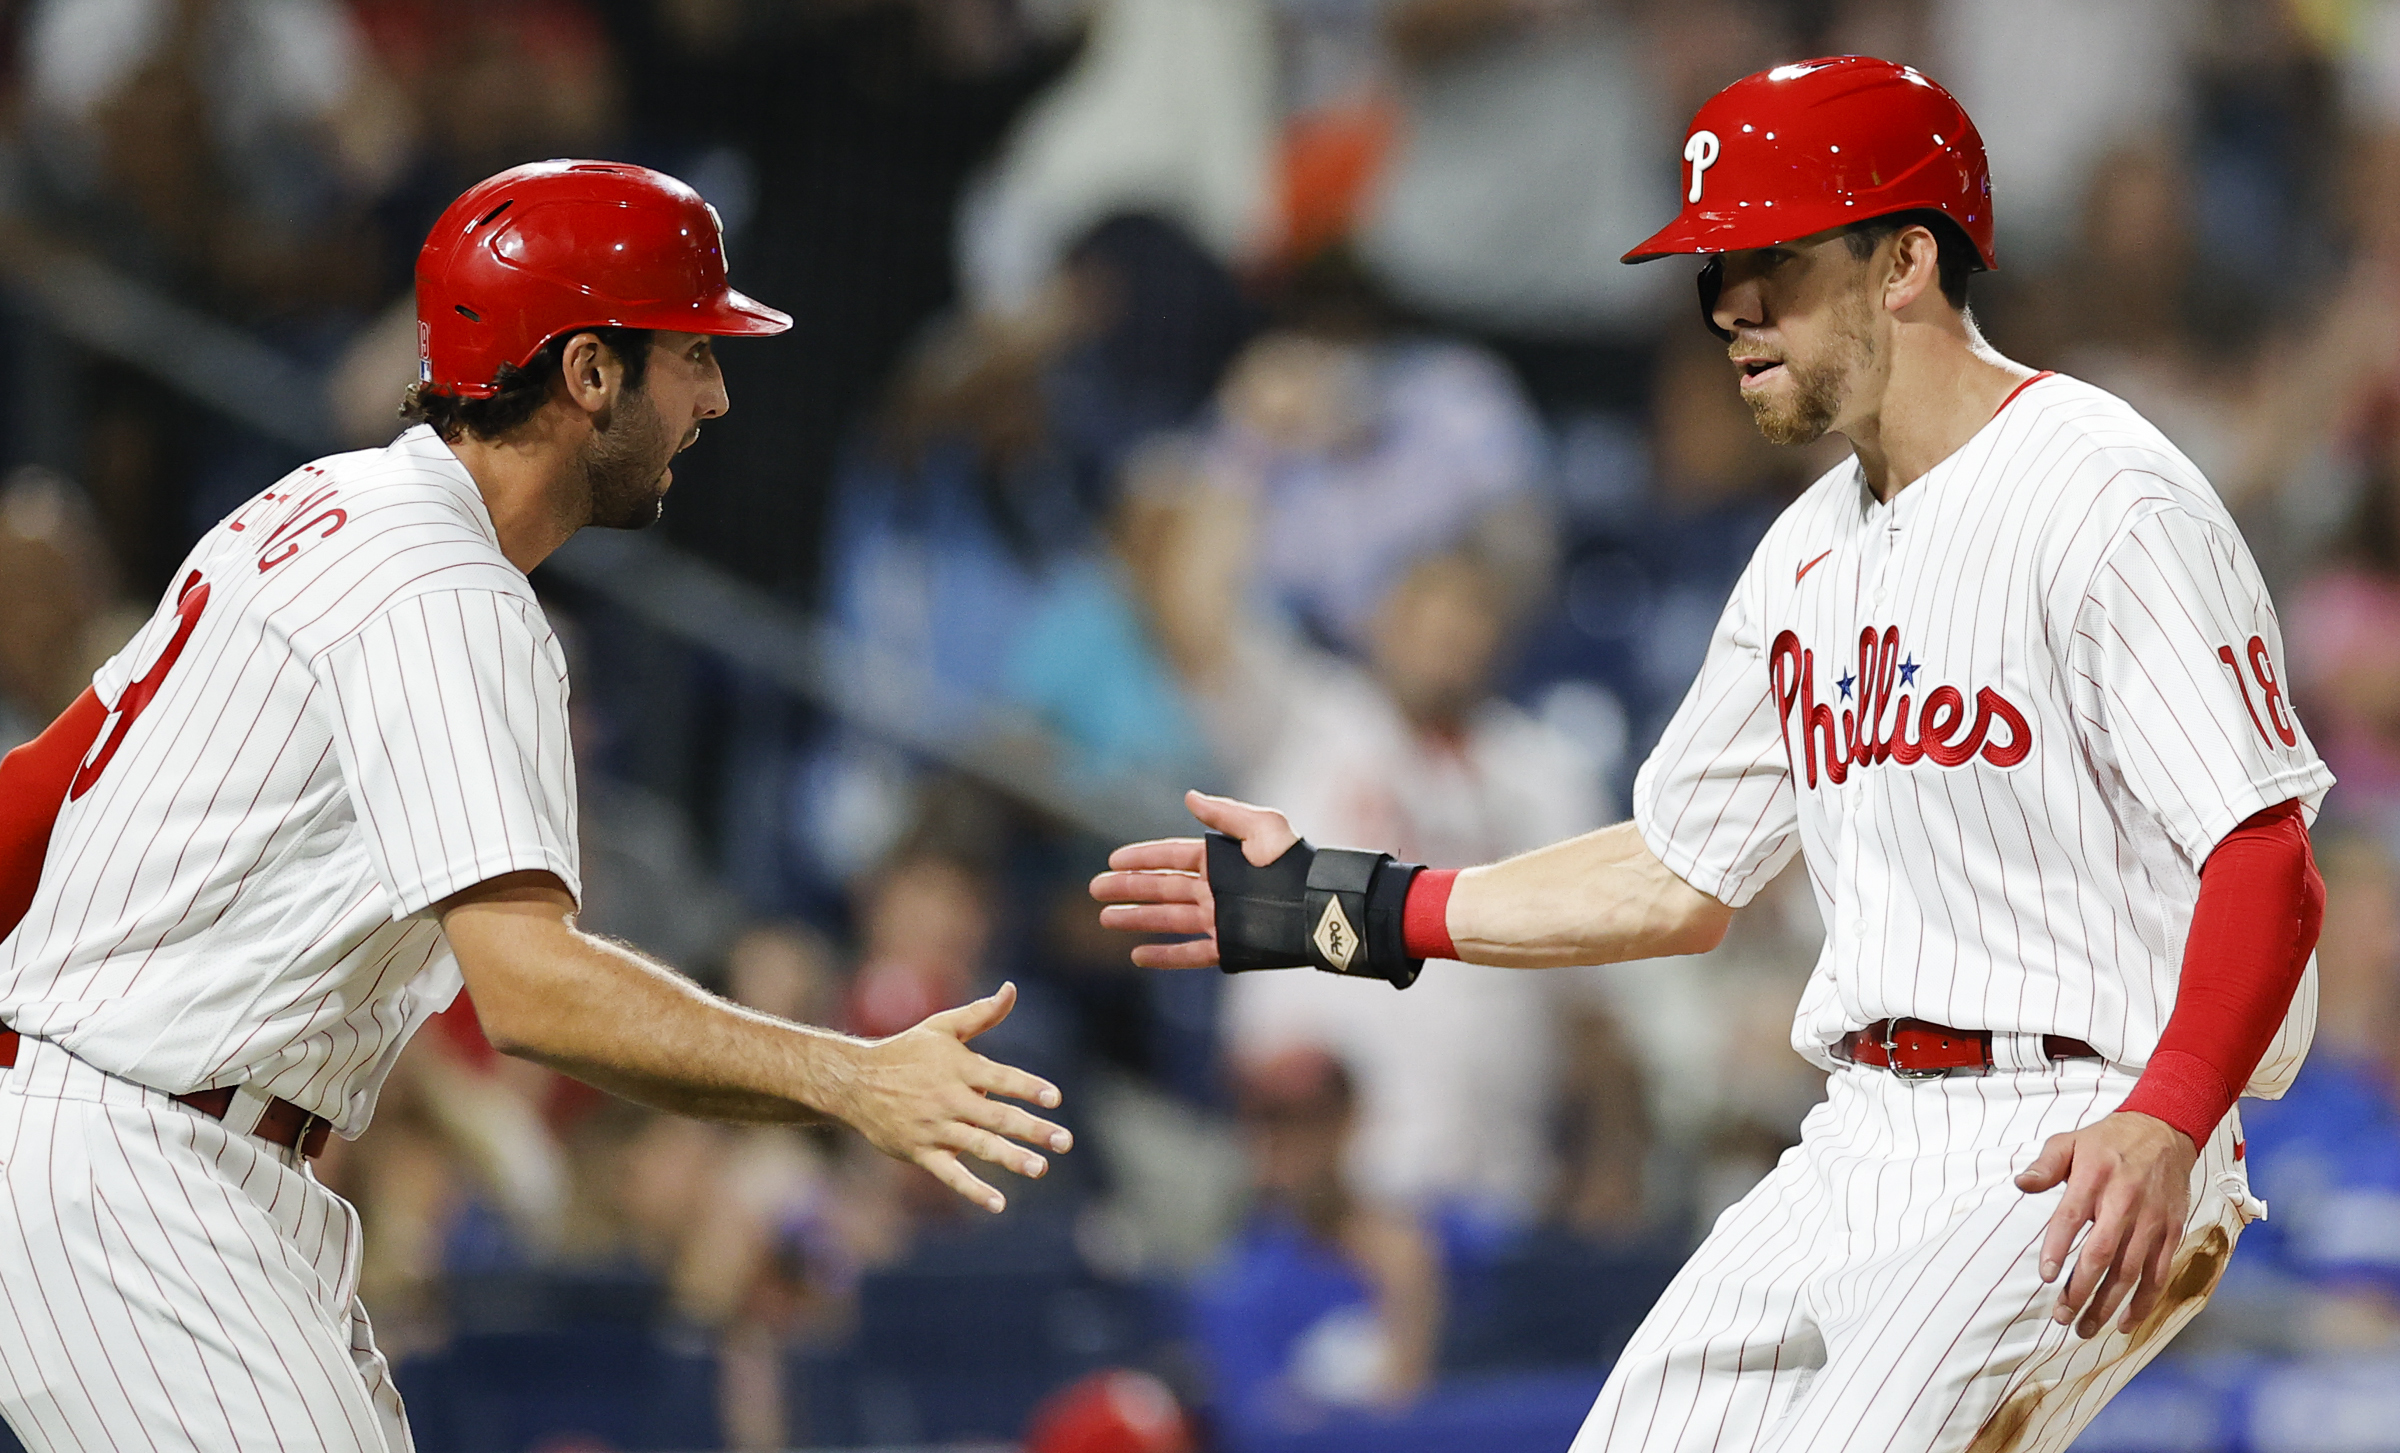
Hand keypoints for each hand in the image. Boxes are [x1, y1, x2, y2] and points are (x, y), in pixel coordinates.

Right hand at [826, 982, 1070, 1213]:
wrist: (854, 1082)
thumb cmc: (906, 1052)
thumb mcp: (942, 1026)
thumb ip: (981, 1013)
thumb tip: (1012, 989)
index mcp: (958, 1067)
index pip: (1001, 1078)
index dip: (1028, 1087)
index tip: (1054, 1099)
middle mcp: (948, 1099)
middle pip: (997, 1116)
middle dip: (1033, 1129)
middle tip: (1064, 1141)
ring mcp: (934, 1128)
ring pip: (979, 1146)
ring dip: (1011, 1158)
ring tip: (1040, 1168)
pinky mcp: (920, 1152)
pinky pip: (950, 1175)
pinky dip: (972, 1190)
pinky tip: (998, 1204)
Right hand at [1088, 790, 1301, 966]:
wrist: (1319, 904)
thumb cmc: (1294, 860)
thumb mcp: (1261, 827)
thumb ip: (1223, 814)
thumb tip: (1189, 797)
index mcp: (1220, 859)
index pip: (1171, 856)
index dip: (1141, 857)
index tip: (1112, 861)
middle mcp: (1215, 889)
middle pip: (1162, 888)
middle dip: (1128, 888)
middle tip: (1095, 889)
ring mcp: (1220, 919)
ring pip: (1168, 919)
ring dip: (1137, 919)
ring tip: (1106, 919)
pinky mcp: (1230, 946)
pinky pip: (1190, 953)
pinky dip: (1164, 956)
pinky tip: (1138, 955)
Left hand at [2013, 1111, 2195, 1337]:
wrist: (2165, 1131)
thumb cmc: (2108, 1141)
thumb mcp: (2070, 1141)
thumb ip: (2045, 1165)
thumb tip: (2020, 1183)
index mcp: (2094, 1177)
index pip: (2072, 1217)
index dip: (2057, 1247)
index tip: (2044, 1276)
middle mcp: (2125, 1202)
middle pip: (2101, 1253)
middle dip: (2080, 1290)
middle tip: (2060, 1316)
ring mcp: (2151, 1221)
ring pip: (2130, 1272)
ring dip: (2107, 1304)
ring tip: (2084, 1328)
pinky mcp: (2171, 1233)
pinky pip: (2158, 1274)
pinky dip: (2143, 1303)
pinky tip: (2123, 1323)